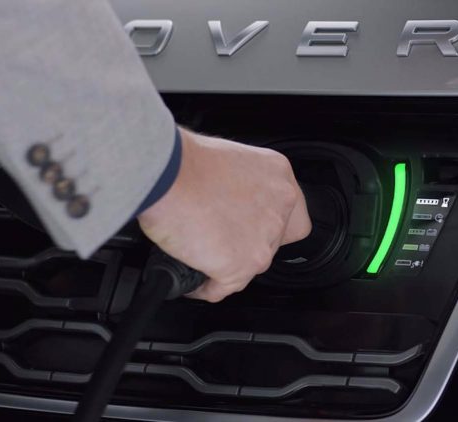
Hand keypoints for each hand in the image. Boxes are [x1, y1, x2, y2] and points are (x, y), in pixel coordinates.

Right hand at [138, 128, 310, 301]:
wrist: (164, 174)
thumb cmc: (184, 161)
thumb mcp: (228, 158)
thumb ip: (240, 183)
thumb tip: (228, 201)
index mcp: (277, 176)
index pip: (292, 212)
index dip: (273, 224)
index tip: (255, 227)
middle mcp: (279, 208)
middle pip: (275, 242)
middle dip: (248, 245)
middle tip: (223, 239)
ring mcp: (263, 240)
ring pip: (251, 267)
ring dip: (228, 265)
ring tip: (202, 258)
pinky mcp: (240, 266)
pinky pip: (222, 288)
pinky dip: (205, 288)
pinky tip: (192, 280)